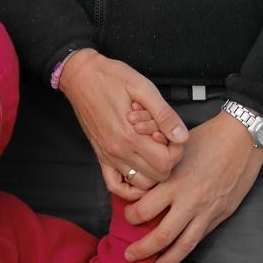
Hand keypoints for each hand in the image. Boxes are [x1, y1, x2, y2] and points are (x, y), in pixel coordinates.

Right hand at [60, 50, 188, 200]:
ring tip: (152, 150)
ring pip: (140, 184)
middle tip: (164, 140)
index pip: (166, 163)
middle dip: (167, 160)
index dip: (176, 151)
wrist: (80, 76)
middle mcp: (118, 151)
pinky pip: (115, 185)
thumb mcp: (142, 87)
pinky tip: (137, 170)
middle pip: (157, 176)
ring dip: (152, 172)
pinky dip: (129, 187)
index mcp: (130, 135)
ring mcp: (108, 156)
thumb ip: (164, 114)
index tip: (173, 135)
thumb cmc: (110, 78)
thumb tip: (182, 136)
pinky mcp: (100, 155)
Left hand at [123, 111, 262, 262]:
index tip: (126, 217)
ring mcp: (206, 211)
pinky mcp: (220, 216)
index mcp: (174, 181)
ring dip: (166, 261)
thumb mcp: (176, 147)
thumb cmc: (206, 138)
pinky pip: (199, 238)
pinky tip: (177, 257)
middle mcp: (189, 200)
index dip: (132, 216)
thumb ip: (159, 166)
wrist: (242, 139)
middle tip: (128, 255)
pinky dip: (186, 250)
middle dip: (143, 248)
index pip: (145, 208)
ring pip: (183, 245)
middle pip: (162, 234)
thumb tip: (139, 176)